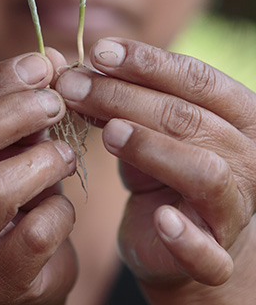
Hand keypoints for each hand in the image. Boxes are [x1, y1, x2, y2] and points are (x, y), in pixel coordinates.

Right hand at [0, 50, 76, 303]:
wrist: (9, 271)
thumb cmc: (9, 190)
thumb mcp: (9, 141)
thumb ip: (25, 100)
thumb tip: (51, 58)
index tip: (41, 65)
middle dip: (15, 112)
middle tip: (57, 102)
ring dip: (43, 161)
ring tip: (64, 156)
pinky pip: (35, 233)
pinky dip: (60, 210)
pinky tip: (63, 205)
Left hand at [56, 37, 255, 291]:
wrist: (180, 241)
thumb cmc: (164, 168)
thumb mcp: (144, 125)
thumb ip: (120, 98)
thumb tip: (72, 70)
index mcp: (239, 114)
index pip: (197, 77)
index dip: (147, 62)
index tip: (99, 52)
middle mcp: (248, 157)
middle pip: (188, 117)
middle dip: (124, 97)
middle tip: (73, 86)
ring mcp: (236, 208)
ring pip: (204, 171)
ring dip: (152, 148)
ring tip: (108, 133)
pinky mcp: (217, 258)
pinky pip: (209, 253)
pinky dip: (186, 237)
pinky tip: (160, 219)